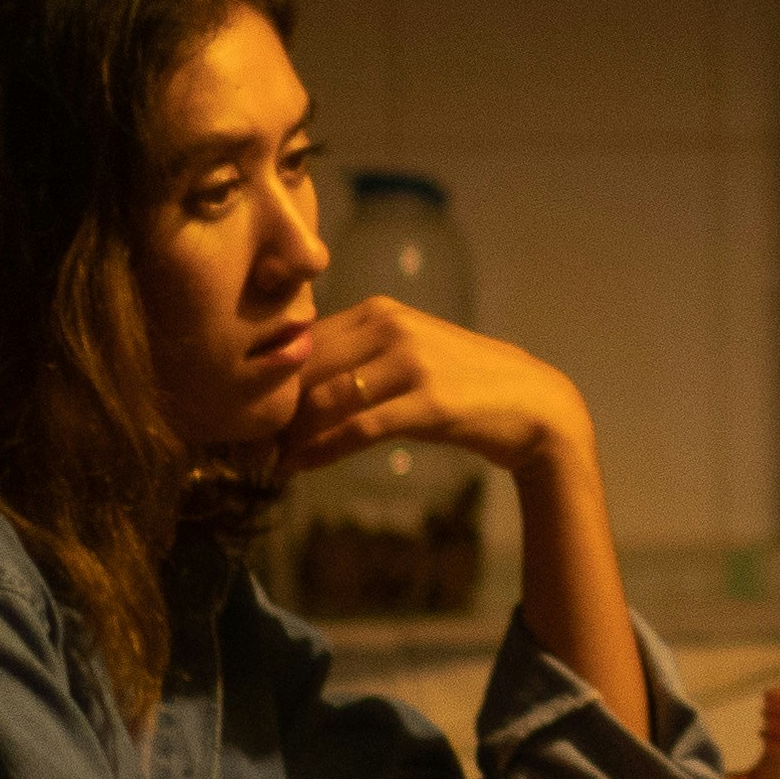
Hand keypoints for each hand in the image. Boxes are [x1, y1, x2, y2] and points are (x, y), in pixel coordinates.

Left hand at [254, 302, 594, 491]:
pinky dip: (321, 450)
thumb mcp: (408, 354)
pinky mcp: (429, 403)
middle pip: (307, 367)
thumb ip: (359, 356)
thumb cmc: (465, 384)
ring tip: (268, 459)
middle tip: (246, 443)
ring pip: (326, 399)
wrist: (534, 405)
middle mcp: (392, 328)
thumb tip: (294, 381)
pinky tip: (299, 467)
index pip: (304, 340)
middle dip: (273, 408)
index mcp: (380, 311)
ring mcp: (412, 363)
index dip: (270, 378)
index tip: (246, 411)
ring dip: (291, 434)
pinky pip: (358, 428)